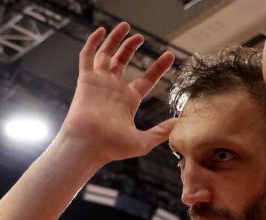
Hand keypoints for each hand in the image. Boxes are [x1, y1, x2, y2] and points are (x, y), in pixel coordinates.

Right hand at [58, 23, 176, 163]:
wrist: (88, 145)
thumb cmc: (112, 147)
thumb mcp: (143, 141)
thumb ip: (161, 131)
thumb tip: (180, 124)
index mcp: (128, 101)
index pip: (146, 80)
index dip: (158, 67)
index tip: (170, 56)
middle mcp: (113, 89)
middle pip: (123, 62)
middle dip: (132, 48)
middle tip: (142, 37)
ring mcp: (99, 83)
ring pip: (106, 54)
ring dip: (115, 40)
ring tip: (126, 26)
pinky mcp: (86, 80)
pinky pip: (87, 56)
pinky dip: (93, 42)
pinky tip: (102, 31)